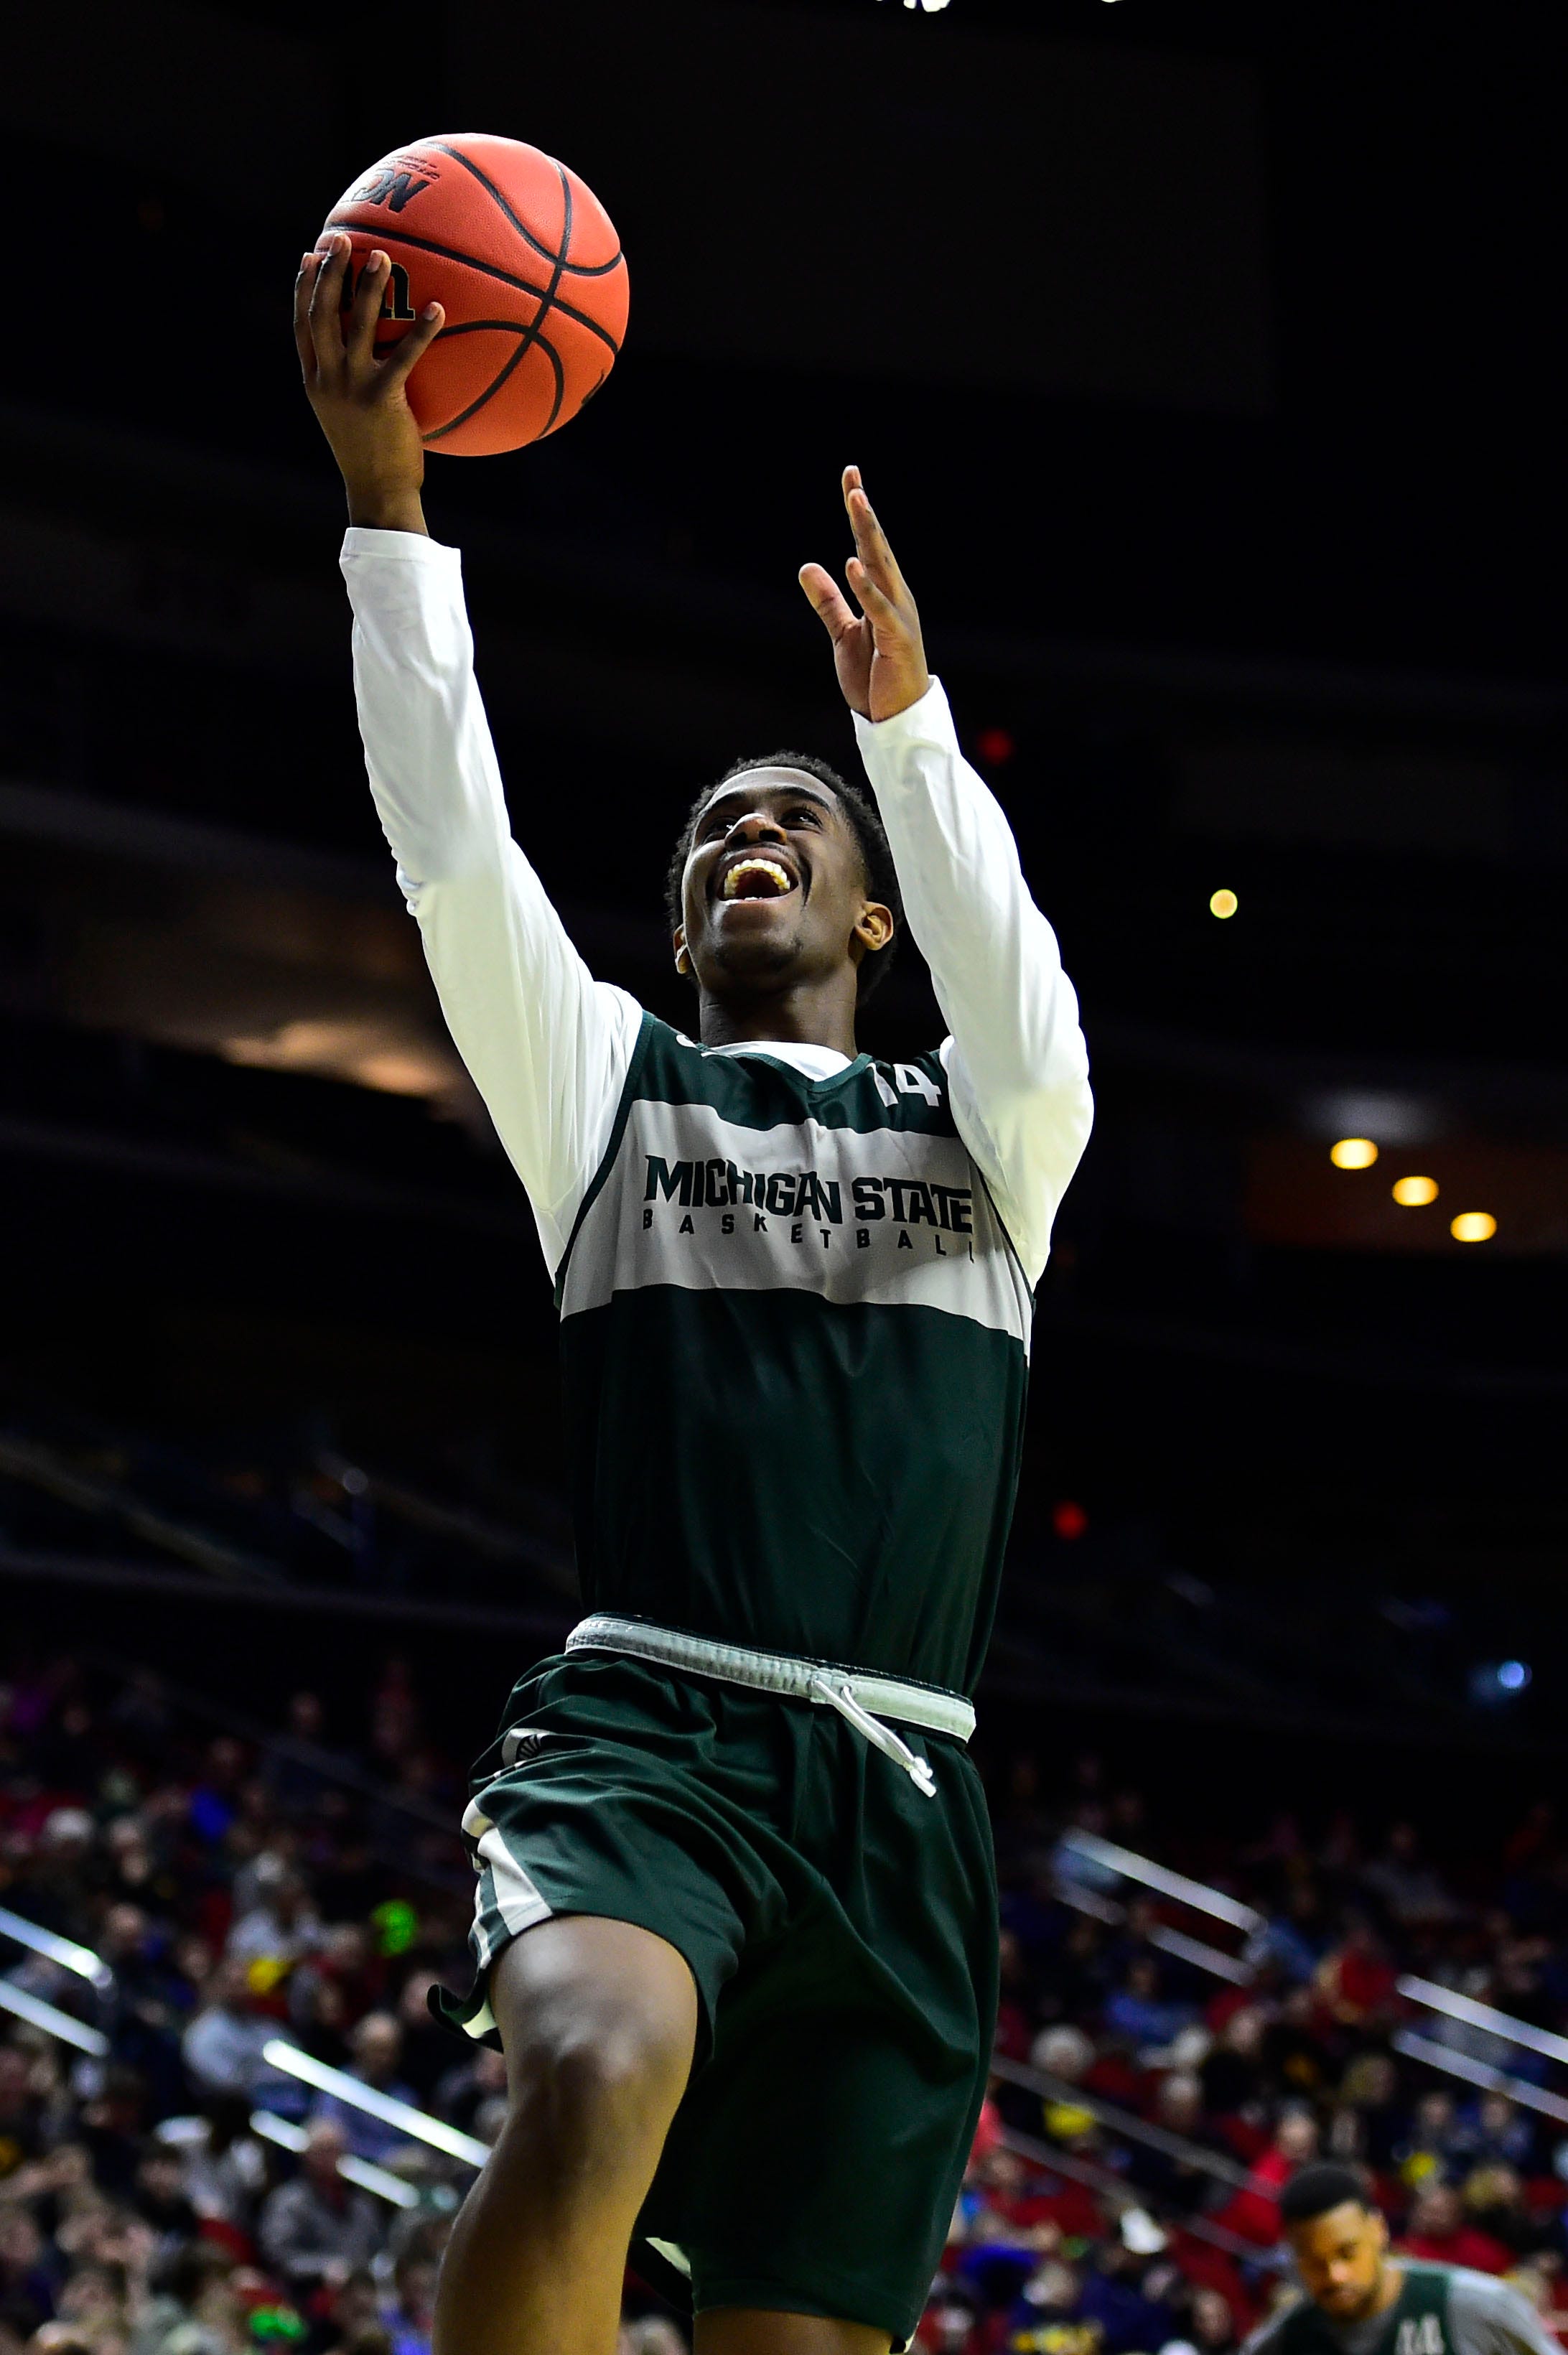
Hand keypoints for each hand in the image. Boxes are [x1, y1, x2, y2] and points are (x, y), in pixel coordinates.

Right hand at [293, 232, 442, 531]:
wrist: (377, 494)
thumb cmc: (372, 457)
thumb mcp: (349, 417)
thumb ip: (350, 384)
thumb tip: (371, 357)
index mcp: (314, 382)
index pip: (302, 325)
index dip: (304, 288)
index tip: (311, 256)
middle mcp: (326, 380)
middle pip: (321, 313)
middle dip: (330, 273)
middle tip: (342, 238)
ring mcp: (350, 388)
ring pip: (354, 325)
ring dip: (366, 287)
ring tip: (381, 255)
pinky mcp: (380, 399)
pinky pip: (402, 356)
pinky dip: (420, 331)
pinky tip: (438, 309)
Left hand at [799, 467, 930, 722]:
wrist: (897, 719)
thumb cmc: (876, 677)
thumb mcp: (844, 633)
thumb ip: (829, 602)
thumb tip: (808, 567)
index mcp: (883, 594)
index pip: (867, 546)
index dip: (857, 513)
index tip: (850, 478)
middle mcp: (895, 597)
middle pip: (876, 547)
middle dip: (863, 513)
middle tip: (852, 479)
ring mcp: (899, 615)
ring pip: (881, 567)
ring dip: (868, 534)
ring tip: (856, 503)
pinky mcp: (897, 638)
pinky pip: (880, 608)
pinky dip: (866, 586)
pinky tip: (853, 562)